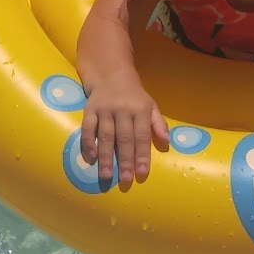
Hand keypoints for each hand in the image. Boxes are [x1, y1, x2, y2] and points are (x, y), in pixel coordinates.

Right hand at [80, 73, 169, 189]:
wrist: (110, 73)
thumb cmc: (134, 95)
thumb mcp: (150, 105)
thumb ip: (159, 124)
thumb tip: (166, 142)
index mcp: (139, 109)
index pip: (142, 135)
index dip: (142, 155)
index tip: (142, 173)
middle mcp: (122, 109)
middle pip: (124, 138)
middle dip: (124, 160)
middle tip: (125, 180)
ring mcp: (104, 109)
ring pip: (105, 135)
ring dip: (106, 156)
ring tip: (106, 176)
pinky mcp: (89, 108)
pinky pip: (87, 127)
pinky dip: (88, 142)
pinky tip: (91, 157)